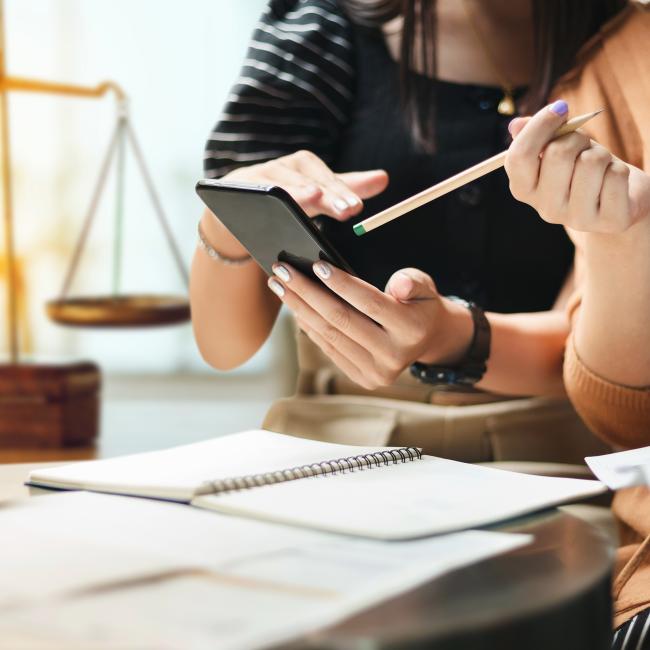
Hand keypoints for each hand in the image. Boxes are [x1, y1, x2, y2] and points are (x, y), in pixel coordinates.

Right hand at [225, 150, 388, 220]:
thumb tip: (384, 178)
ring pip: (280, 181)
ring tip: (314, 197)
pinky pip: (249, 188)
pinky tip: (269, 197)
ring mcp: (260, 176)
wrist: (235, 204)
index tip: (358, 207)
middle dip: (328, 192)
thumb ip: (346, 188)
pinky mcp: (237, 186)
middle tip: (347, 208)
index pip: (327, 178)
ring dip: (296, 189)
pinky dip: (259, 190)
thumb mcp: (317, 195)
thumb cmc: (285, 198)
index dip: (342, 190)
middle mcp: (285, 168)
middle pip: (308, 178)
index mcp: (306, 170)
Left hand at [266, 262, 472, 389]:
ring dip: (300, 308)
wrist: (426, 338)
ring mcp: (377, 372)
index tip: (316, 264)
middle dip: (307, 292)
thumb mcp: (424, 286)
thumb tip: (398, 284)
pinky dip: (309, 327)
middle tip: (282, 271)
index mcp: (411, 330)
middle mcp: (394, 356)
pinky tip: (295, 308)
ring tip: (280, 286)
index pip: (369, 303)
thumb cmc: (418, 303)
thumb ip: (413, 281)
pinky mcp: (363, 378)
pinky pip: (329, 349)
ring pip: (329, 335)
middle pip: (341, 319)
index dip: (342, 284)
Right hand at [505, 100, 649, 233]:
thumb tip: (516, 125)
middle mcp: (546, 209)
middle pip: (558, 153)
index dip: (540, 125)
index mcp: (524, 189)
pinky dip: (619, 169)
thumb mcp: (557, 147)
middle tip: (583, 145)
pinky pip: (615, 175)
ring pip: (591, 161)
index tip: (560, 108)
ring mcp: (576, 218)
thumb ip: (537, 135)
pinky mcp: (608, 221)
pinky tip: (612, 181)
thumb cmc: (582, 167)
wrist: (617, 197)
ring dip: (601, 153)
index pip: (519, 156)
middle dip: (577, 137)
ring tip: (599, 166)